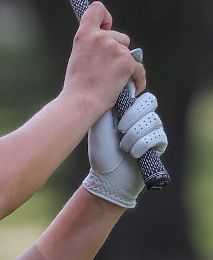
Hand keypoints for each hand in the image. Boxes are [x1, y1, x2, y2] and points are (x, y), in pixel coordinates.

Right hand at [63, 2, 145, 114]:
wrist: (82, 100)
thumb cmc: (78, 84)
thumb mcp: (78, 55)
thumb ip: (91, 45)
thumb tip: (108, 46)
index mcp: (85, 34)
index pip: (97, 9)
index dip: (106, 19)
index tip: (106, 28)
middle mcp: (100, 37)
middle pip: (120, 37)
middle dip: (118, 52)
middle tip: (107, 69)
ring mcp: (115, 48)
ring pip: (130, 53)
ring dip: (126, 65)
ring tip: (115, 81)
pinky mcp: (127, 62)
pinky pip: (139, 69)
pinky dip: (136, 79)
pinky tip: (130, 88)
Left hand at [82, 71, 167, 208]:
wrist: (107, 176)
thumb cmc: (100, 150)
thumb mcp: (100, 123)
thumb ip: (108, 103)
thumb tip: (115, 83)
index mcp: (126, 109)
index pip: (138, 92)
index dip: (130, 98)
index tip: (117, 112)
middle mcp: (141, 117)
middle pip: (149, 101)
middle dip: (133, 115)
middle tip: (119, 129)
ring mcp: (151, 129)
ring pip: (153, 120)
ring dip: (134, 134)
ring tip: (122, 146)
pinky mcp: (159, 144)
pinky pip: (158, 136)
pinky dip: (142, 144)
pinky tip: (131, 152)